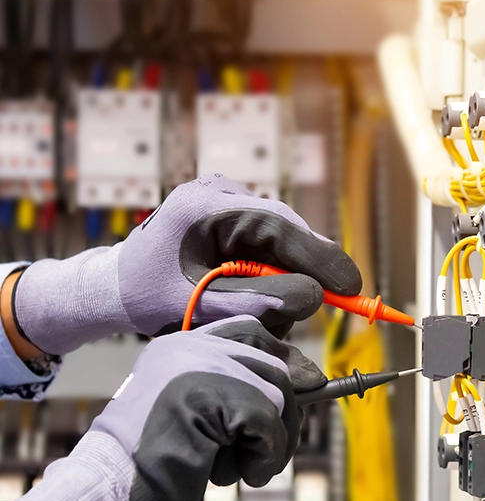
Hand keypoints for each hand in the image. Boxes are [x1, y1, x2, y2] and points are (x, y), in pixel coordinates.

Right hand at [0, 316, 324, 500]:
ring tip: (245, 467)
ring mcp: (198, 368)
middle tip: (272, 450)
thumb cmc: (154, 459)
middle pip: (273, 365)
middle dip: (285, 413)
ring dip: (272, 442)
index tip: (302, 388)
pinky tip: (246, 473)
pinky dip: (266, 455)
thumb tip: (312, 379)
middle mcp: (191, 347)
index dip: (283, 360)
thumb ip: (236, 388)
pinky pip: (267, 422)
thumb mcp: (195, 412)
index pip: (251, 331)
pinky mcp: (208, 396)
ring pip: (276, 396)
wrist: (110, 485)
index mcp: (182, 344)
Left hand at [12, 174, 361, 354]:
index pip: (280, 226)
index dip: (321, 257)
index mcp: (205, 206)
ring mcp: (227, 199)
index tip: (352, 287)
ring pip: (284, 239)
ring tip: (261, 304)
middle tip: (309, 308)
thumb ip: (259, 301)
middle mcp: (221, 192)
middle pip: (288, 231)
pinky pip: (271, 241)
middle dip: (304, 271)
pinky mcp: (233, 213)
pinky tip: (255, 289)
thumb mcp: (202, 306)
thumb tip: (315, 296)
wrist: (116, 284)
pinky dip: (274, 270)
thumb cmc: (148, 296)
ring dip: (287, 275)